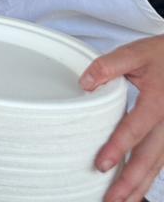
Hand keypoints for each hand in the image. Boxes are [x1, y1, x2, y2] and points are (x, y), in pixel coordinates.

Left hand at [80, 35, 163, 201]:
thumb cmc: (160, 55)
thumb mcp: (135, 53)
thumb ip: (109, 66)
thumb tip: (85, 83)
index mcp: (158, 103)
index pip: (135, 129)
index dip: (118, 147)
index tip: (101, 165)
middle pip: (150, 158)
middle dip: (131, 182)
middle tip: (111, 200)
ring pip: (158, 164)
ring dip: (140, 186)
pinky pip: (161, 160)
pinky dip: (148, 177)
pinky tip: (135, 189)